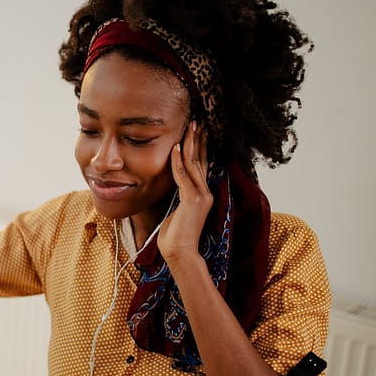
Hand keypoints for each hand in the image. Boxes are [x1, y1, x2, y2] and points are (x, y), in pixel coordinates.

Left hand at [158, 122, 212, 264]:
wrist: (180, 254)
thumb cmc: (174, 236)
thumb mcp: (175, 210)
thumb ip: (177, 196)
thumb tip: (171, 184)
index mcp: (201, 194)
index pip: (202, 165)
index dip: (200, 148)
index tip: (198, 132)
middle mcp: (205, 192)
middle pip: (202, 160)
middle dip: (199, 140)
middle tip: (198, 121)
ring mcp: (201, 196)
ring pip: (195, 164)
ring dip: (191, 144)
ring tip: (191, 127)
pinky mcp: (193, 201)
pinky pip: (184, 176)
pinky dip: (179, 161)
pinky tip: (176, 147)